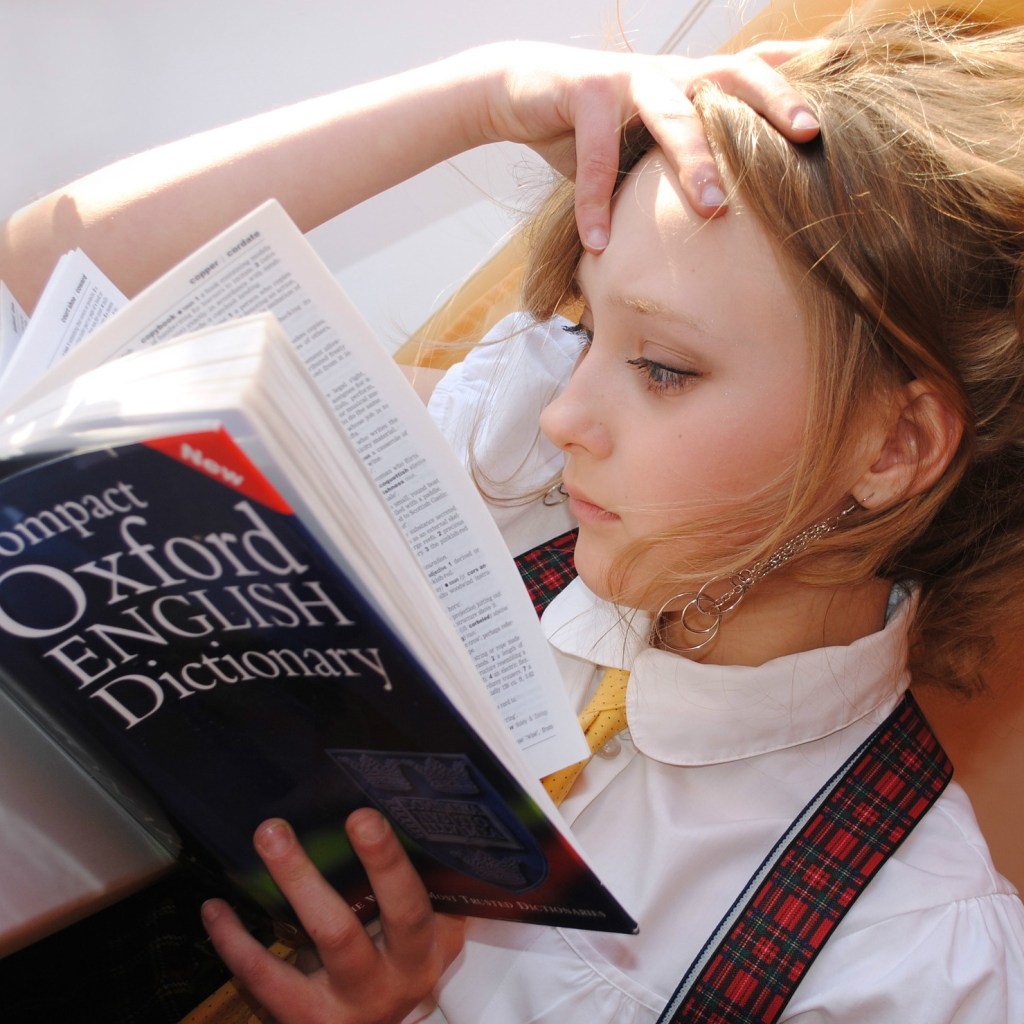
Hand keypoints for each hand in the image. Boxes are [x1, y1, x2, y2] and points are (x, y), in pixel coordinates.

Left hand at [202, 810, 465, 1023]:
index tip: (362, 816)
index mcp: (423, 953)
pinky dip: (234, 939)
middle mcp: (388, 982)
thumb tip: (417, 821)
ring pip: (317, 940)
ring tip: (269, 835)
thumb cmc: (400, 969)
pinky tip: (214, 907)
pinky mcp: (304, 1020)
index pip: (412, 905)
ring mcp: (344, 1006)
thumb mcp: (427, 939)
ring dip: (292, 882)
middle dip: (321, 873)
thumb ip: (428, 894)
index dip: (387, 863)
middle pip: (351, 927)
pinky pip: (263, 976)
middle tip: (295, 826)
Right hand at [475, 39, 820, 250]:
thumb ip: (682, 158)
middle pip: (732, 77)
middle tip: (810, 133)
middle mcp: (669, 73)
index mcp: (691, 82)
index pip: (754, 69)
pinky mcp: (584, 93)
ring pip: (672, 114)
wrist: (520, 92)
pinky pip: (595, 153)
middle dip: (773, 102)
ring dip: (693, 162)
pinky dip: (594, 202)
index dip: (800, 70)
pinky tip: (599, 244)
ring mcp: (628, 79)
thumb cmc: (593, 127)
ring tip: (714, 207)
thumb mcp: (645, 139)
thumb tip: (725, 213)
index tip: (851, 72)